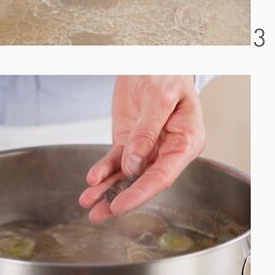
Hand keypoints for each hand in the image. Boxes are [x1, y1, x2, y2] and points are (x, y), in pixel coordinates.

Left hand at [80, 76, 205, 221]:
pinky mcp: (130, 142)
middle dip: (120, 199)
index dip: (140, 193)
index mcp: (186, 141)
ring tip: (87, 204)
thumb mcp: (159, 98)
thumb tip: (133, 164)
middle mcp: (168, 149)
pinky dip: (102, 172)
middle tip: (98, 215)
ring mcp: (148, 148)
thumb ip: (146, 133)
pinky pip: (115, 162)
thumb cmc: (166, 73)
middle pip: (144, 181)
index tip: (120, 206)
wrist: (150, 59)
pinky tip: (92, 181)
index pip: (162, 176)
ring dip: (107, 191)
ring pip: (127, 176)